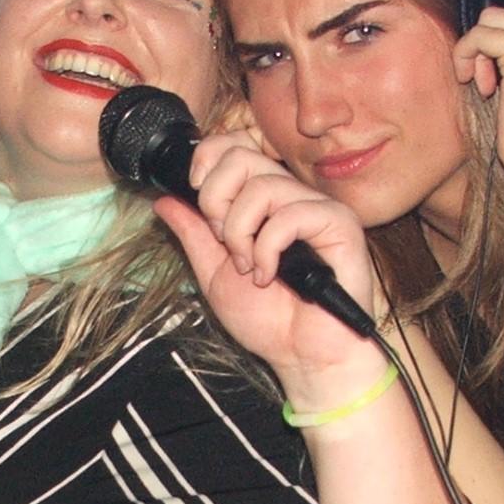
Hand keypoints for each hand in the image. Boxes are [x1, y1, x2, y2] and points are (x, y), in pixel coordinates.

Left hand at [154, 130, 383, 399]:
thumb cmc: (270, 321)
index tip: (198, 195)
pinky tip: (271, 275)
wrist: (303, 357)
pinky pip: (291, 214)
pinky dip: (268, 249)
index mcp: (264, 201)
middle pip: (242, 156)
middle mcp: (291, 196)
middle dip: (216, 201)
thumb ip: (194, 234)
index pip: (235, 146)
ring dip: (241, 233)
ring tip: (249, 269)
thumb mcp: (214, 274)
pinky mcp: (339, 224)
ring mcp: (316, 208)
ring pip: (262, 186)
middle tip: (224, 241)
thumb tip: (164, 200)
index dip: (208, 159)